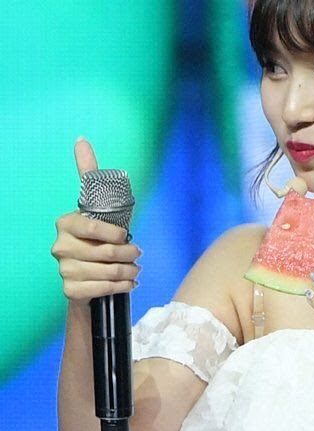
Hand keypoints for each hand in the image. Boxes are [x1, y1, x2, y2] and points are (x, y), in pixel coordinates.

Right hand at [50, 138, 141, 303]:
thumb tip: (81, 140)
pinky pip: (102, 289)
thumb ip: (90, 175)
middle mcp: (59, 246)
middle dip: (129, 255)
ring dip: (128, 272)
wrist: (90, 276)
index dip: (116, 234)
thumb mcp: (99, 208)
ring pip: (107, 272)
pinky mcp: (70, 290)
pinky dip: (121, 287)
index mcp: (66, 223)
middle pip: (105, 252)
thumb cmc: (99, 239)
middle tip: (138, 255)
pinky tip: (128, 284)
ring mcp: (63, 270)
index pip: (93, 227)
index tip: (127, 237)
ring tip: (134, 270)